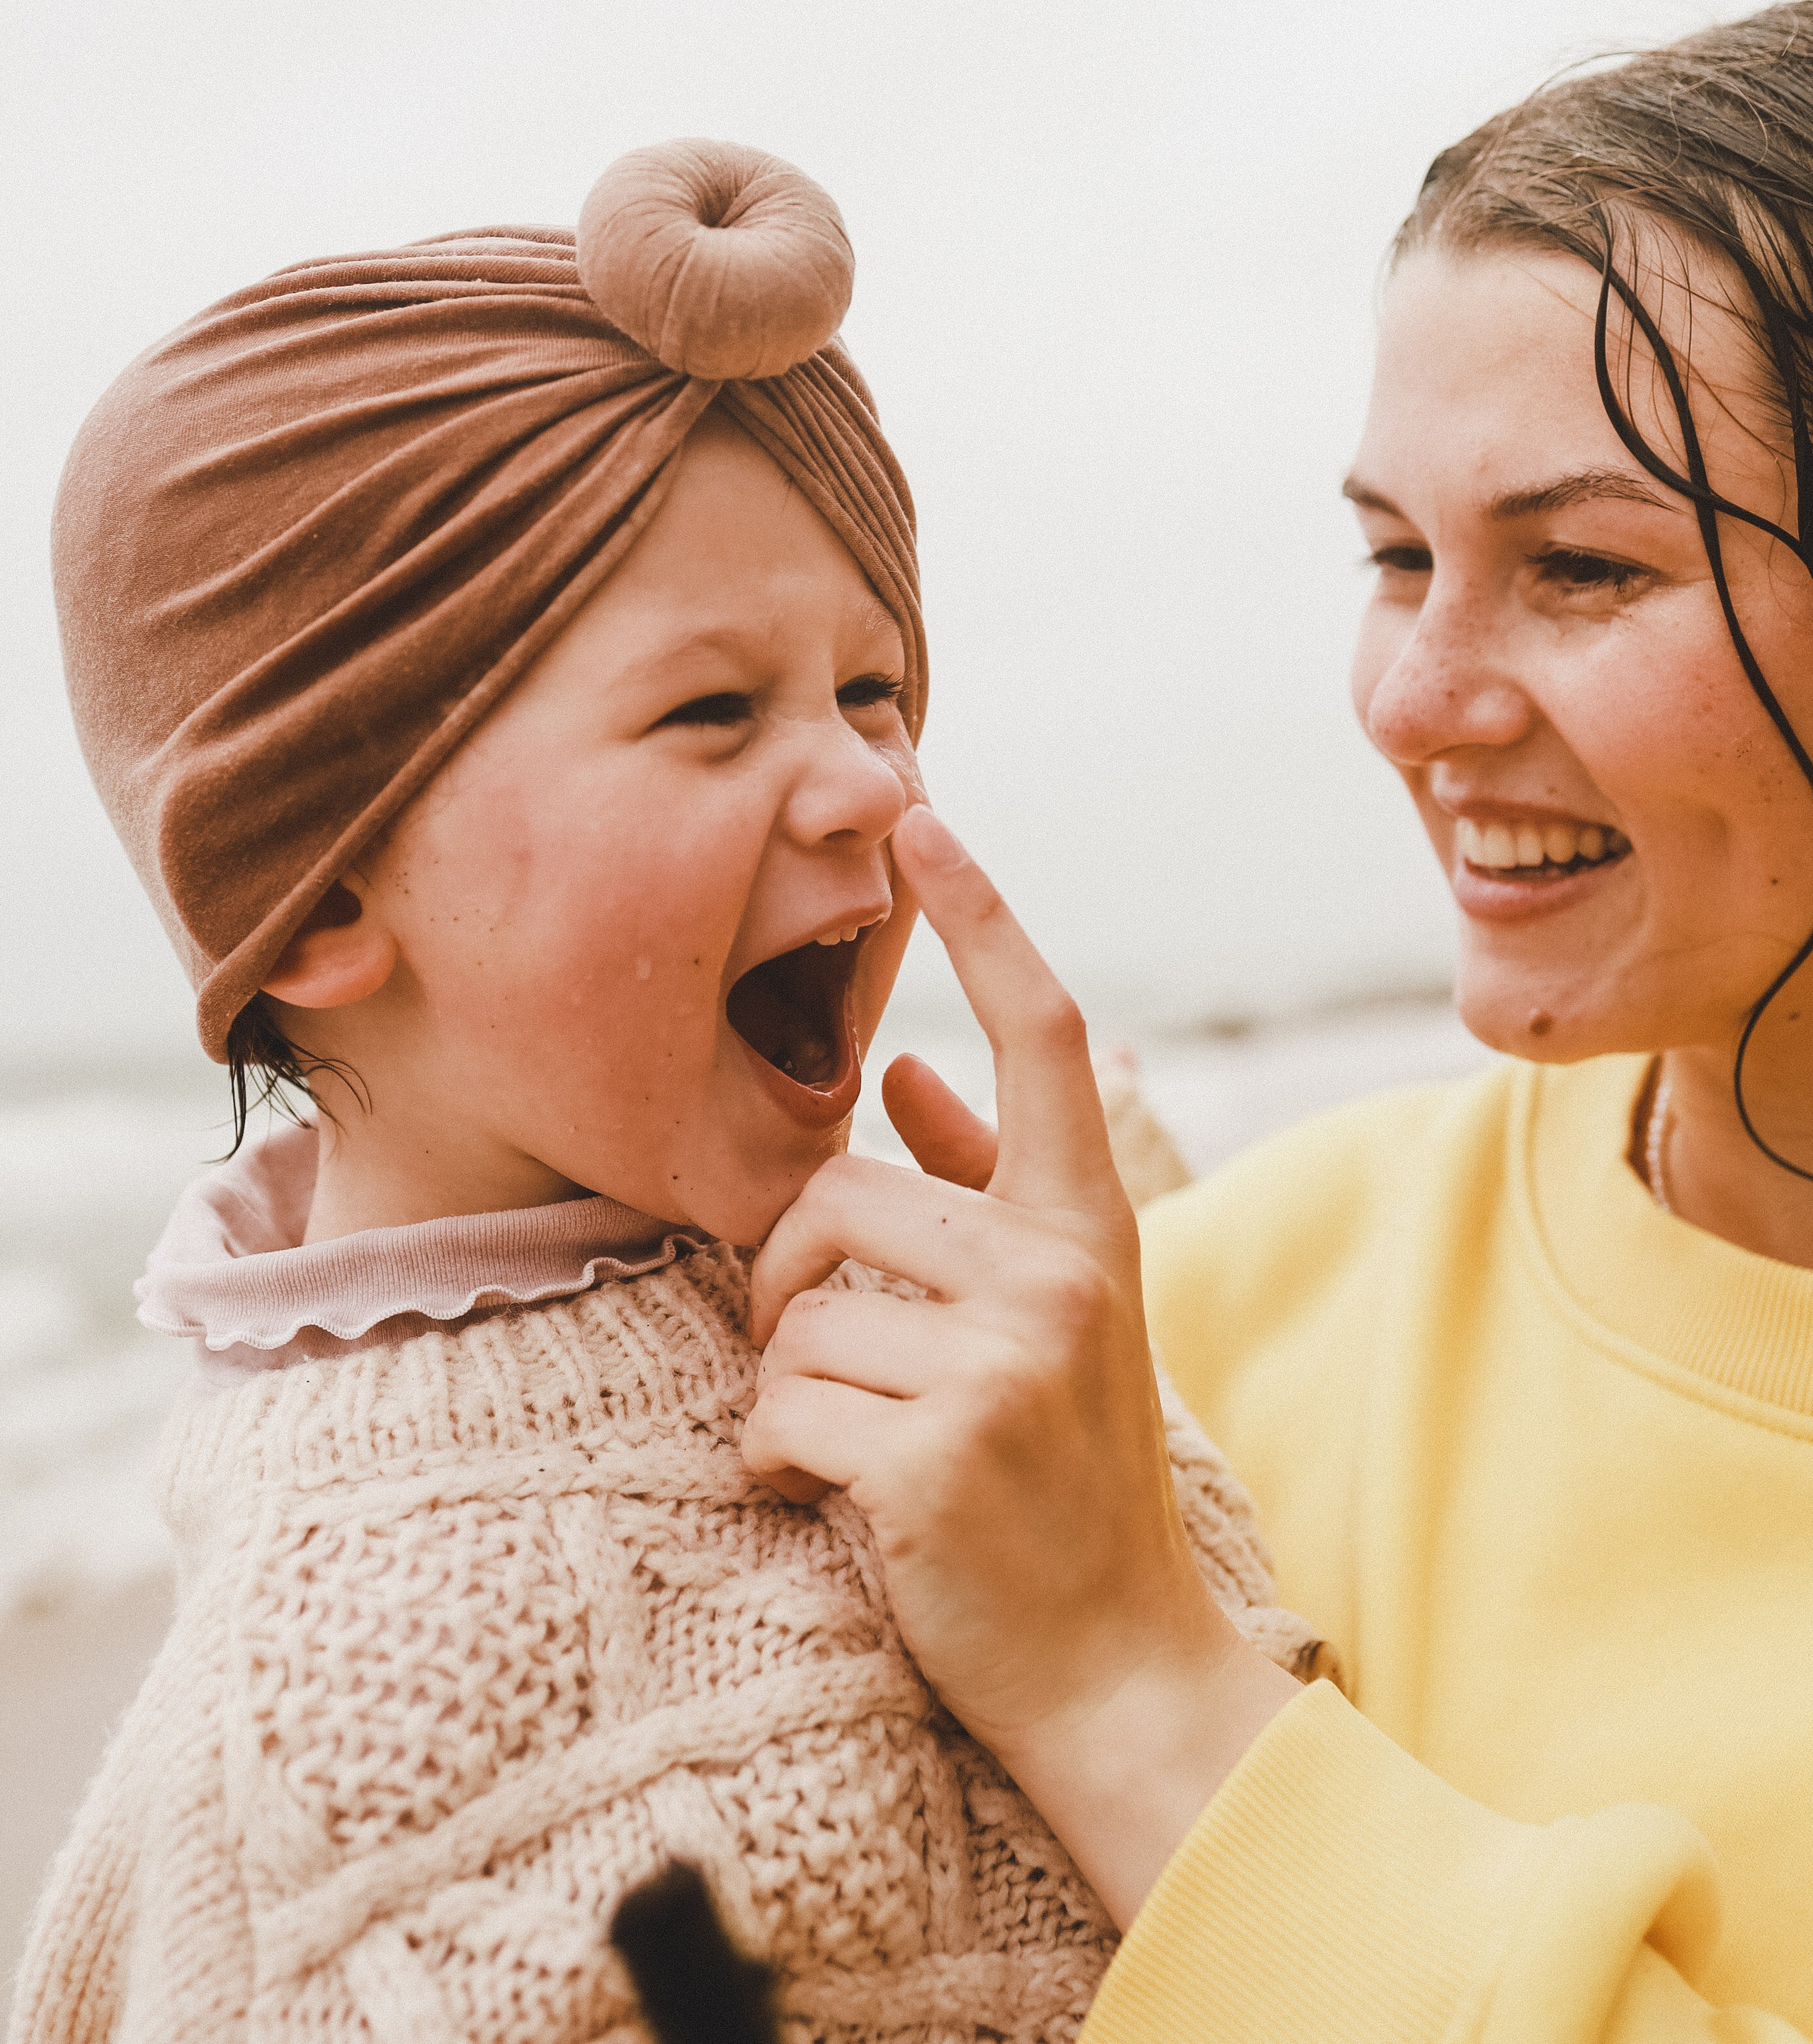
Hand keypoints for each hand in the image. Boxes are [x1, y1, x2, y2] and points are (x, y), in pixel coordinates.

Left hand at [741, 806, 1297, 1923]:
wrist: (1118, 1667)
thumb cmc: (1068, 1477)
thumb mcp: (1060, 1316)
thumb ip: (989, 1187)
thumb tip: (908, 1076)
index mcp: (1093, 1222)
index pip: (1042, 1032)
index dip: (982, 916)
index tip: (923, 817)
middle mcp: (1062, 1269)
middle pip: (839, 1189)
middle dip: (787, 1271)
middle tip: (818, 1355)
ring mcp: (1007, 1361)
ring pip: (795, 1304)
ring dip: (783, 1378)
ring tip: (844, 1438)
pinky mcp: (935, 1453)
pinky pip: (777, 1407)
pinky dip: (773, 1460)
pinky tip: (831, 1499)